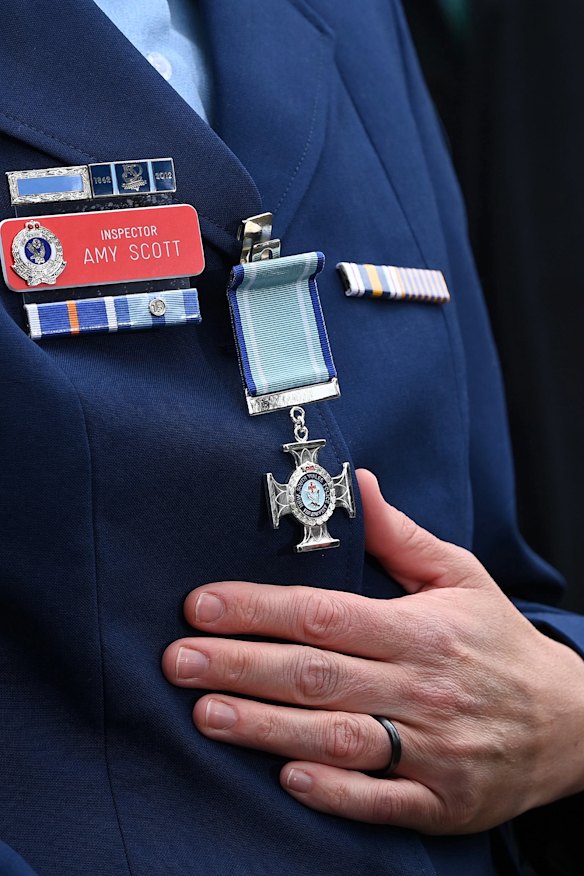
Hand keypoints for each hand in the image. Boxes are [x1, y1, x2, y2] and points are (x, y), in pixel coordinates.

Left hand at [162, 469, 583, 833]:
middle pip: (317, 674)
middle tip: (178, 659)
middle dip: (241, 665)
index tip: (201, 603)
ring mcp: (430, 748)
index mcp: (419, 629)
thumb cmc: (498, 641)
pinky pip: (380, 800)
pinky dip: (334, 791)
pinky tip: (285, 777)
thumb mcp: (459, 575)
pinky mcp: (439, 799)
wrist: (568, 722)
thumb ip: (399, 536)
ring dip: (267, 728)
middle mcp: (419, 687)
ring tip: (205, 713)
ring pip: (338, 737)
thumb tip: (355, 486)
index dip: (259, 608)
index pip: (325, 614)